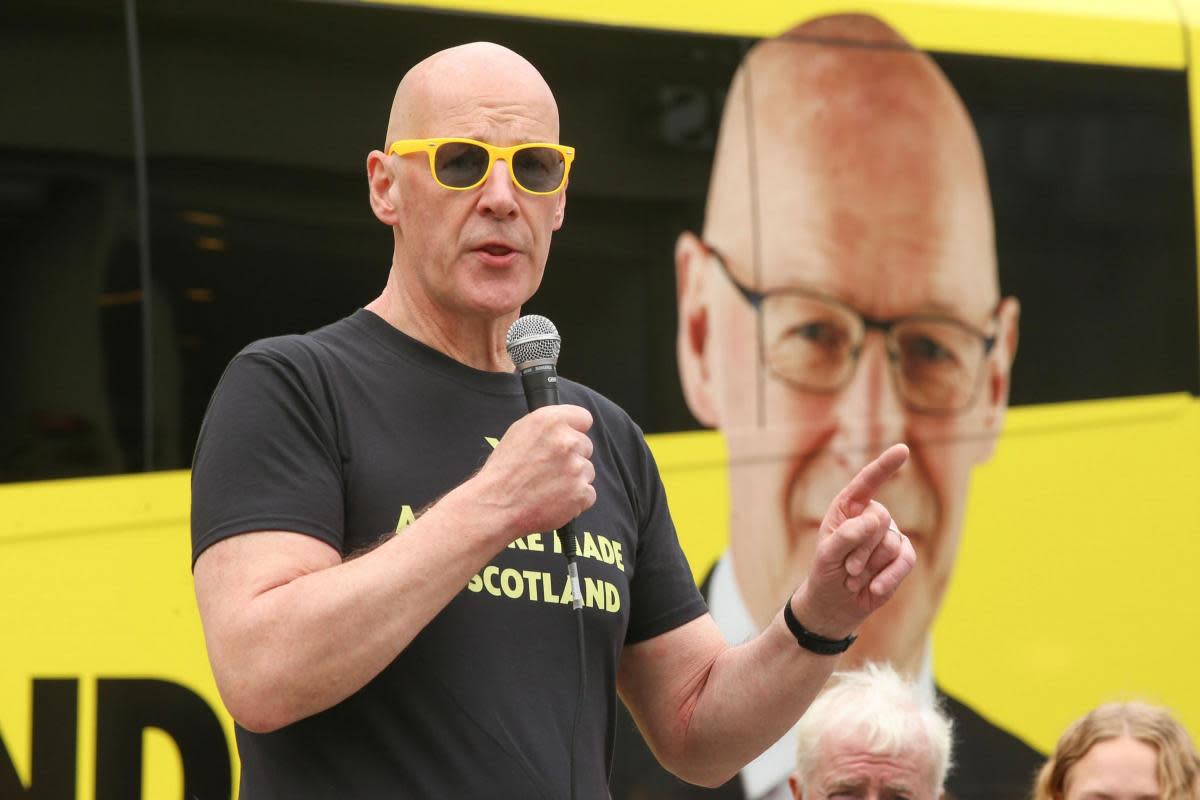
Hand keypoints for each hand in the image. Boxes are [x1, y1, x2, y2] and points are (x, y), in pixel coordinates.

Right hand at [472, 405, 596, 539]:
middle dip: (573, 457)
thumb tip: (568, 428)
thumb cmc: (503, 471)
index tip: (568, 439)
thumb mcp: (519, 433)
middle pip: (586, 446)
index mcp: (551, 421)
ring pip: (587, 471)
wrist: (496, 505)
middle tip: (549, 469)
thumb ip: (548, 427)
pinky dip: (575, 500)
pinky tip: (554, 500)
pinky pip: (588, 494)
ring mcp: (576, 468)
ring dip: (574, 479)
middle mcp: (567, 441)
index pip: (583, 418)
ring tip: (548, 487)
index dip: (575, 430)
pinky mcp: (581, 492)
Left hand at [791, 443, 915, 638]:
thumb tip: (875, 520)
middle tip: (847, 569)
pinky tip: (874, 589)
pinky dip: (889, 577)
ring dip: (870, 566)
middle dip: (861, 548)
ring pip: (892, 543)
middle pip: (880, 519)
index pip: (867, 482)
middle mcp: (872, 516)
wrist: (836, 603)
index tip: (904, 450)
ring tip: (854, 578)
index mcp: (849, 506)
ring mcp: (890, 535)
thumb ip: (846, 535)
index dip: (885, 466)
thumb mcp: (827, 555)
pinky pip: (905, 560)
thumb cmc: (826, 572)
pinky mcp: (902, 556)